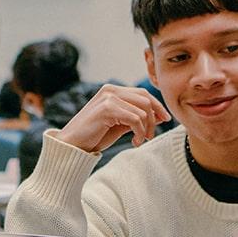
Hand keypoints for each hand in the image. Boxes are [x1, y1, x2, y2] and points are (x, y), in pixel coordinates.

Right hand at [52, 85, 171, 152]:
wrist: (72, 146)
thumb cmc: (94, 136)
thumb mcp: (120, 125)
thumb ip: (136, 118)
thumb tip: (158, 116)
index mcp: (112, 90)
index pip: (143, 94)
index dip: (157, 106)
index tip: (165, 120)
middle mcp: (111, 90)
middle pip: (146, 100)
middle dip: (154, 118)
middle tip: (150, 136)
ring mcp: (108, 97)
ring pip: (143, 110)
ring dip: (146, 128)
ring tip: (139, 141)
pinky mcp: (107, 108)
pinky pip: (135, 119)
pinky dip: (139, 132)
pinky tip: (134, 142)